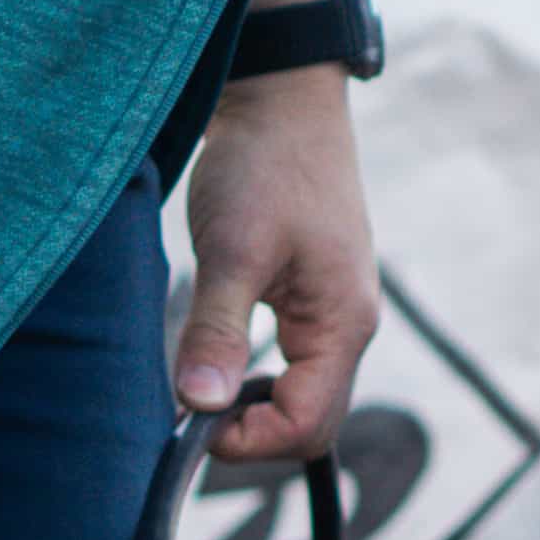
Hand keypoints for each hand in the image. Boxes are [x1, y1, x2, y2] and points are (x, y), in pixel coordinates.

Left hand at [176, 61, 379, 464]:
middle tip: (189, 406)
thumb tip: (199, 407)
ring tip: (198, 380)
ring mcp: (336, 311)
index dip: (247, 441)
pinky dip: (255, 376)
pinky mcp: (314, 295)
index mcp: (342, 322)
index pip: (307, 425)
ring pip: (302, 394)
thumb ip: (218, 331)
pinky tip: (215, 353)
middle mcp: (350, 325)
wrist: (283, 98)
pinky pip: (295, 363)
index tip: (189, 418)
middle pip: (311, 421)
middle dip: (251, 431)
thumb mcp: (233, 250)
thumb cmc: (264, 166)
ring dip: (252, 404)